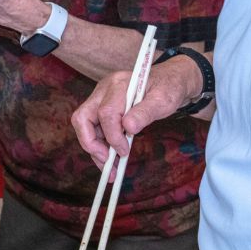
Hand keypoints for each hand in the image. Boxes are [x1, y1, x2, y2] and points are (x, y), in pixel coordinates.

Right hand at [71, 55, 199, 166]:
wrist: (168, 80)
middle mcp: (103, 90)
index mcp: (118, 84)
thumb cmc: (167, 89)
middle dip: (91, 143)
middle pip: (82, 117)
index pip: (106, 113)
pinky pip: (92, 128)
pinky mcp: (100, 107)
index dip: (112, 136)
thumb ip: (145, 113)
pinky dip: (100, 145)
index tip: (124, 152)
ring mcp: (99, 98)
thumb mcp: (163, 100)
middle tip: (107, 163)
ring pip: (84, 125)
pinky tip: (111, 159)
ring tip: (110, 168)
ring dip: (94, 149)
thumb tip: (128, 128)